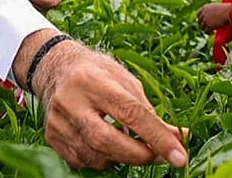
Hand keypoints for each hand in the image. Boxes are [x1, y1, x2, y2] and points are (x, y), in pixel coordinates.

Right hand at [32, 38, 188, 169]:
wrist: (57, 69)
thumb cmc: (99, 73)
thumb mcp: (127, 81)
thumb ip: (150, 111)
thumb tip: (179, 138)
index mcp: (94, 81)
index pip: (130, 113)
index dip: (157, 137)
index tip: (179, 155)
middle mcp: (71, 102)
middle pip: (107, 141)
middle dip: (140, 155)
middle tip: (160, 156)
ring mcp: (58, 123)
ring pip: (95, 157)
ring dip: (123, 158)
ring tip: (134, 146)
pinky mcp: (52, 138)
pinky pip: (83, 162)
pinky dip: (104, 160)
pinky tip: (111, 146)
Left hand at [196, 3, 231, 32]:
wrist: (229, 12)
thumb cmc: (226, 9)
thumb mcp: (216, 7)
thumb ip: (211, 11)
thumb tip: (210, 17)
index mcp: (205, 7)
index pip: (198, 14)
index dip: (200, 18)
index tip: (202, 22)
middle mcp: (204, 13)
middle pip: (199, 21)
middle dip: (203, 25)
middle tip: (207, 28)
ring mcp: (205, 20)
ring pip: (202, 27)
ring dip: (206, 30)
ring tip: (212, 31)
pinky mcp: (208, 26)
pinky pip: (206, 31)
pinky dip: (209, 33)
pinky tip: (213, 33)